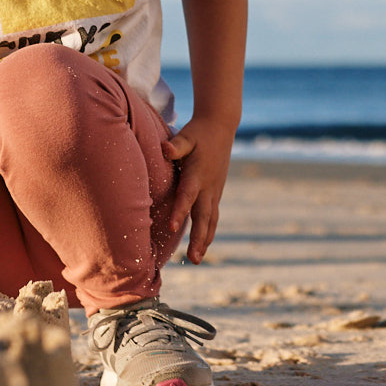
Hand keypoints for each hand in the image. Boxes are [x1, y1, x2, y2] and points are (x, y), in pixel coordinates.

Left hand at [162, 115, 235, 263]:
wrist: (221, 127)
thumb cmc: (199, 132)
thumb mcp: (187, 135)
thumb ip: (176, 145)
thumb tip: (164, 149)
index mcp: (199, 174)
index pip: (188, 195)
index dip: (180, 211)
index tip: (172, 228)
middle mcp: (209, 186)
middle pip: (203, 216)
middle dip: (198, 238)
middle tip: (193, 258)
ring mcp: (214, 191)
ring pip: (210, 220)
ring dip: (204, 240)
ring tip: (197, 259)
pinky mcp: (216, 192)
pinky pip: (212, 216)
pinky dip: (208, 231)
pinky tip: (203, 245)